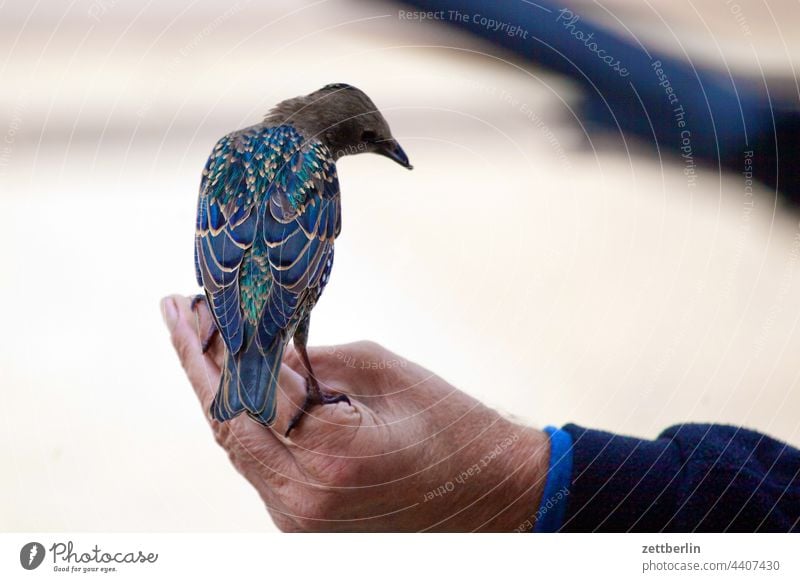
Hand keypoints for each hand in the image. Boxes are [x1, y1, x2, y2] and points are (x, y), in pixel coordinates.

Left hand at [162, 294, 549, 531]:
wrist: (489, 490)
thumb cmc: (449, 424)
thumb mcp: (381, 371)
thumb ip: (311, 361)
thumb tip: (259, 351)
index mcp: (331, 457)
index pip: (251, 391)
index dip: (216, 344)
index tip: (190, 304)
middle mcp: (303, 500)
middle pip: (228, 423)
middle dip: (199, 364)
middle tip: (178, 313)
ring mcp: (300, 519)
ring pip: (239, 444)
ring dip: (218, 391)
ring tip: (199, 340)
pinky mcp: (303, 522)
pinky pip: (259, 463)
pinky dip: (246, 419)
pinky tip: (234, 382)